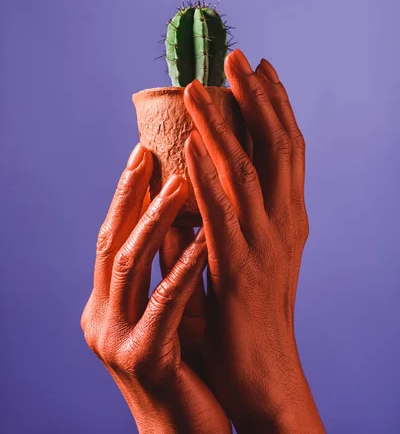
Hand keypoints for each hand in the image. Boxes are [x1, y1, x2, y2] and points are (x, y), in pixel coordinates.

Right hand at [80, 146, 231, 433]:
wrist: (181, 433)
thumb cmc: (180, 364)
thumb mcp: (163, 308)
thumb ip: (161, 265)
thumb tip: (176, 211)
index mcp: (105, 303)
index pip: (110, 237)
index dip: (125, 195)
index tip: (143, 151)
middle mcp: (101, 318)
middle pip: (110, 241)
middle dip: (129, 195)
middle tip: (149, 151)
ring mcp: (117, 340)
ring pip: (130, 265)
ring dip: (154, 220)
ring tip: (179, 182)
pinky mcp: (145, 360)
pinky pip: (166, 302)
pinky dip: (183, 265)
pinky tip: (205, 237)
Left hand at [182, 49, 325, 433]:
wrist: (262, 367)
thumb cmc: (249, 307)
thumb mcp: (246, 248)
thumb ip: (227, 210)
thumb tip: (190, 170)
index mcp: (290, 214)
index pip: (289, 147)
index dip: (277, 104)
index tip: (261, 68)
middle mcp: (285, 220)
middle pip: (277, 144)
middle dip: (257, 97)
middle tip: (238, 56)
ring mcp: (266, 242)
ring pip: (248, 168)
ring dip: (222, 124)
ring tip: (198, 88)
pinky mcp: (240, 266)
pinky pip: (222, 210)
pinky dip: (208, 172)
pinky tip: (192, 142)